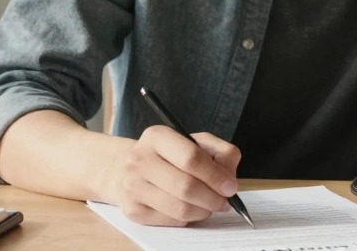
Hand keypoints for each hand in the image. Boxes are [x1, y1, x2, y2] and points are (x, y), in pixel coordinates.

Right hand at [103, 125, 241, 225]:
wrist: (125, 169)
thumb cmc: (169, 155)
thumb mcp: (195, 142)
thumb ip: (220, 152)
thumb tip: (229, 180)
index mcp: (157, 137)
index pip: (191, 158)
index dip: (215, 176)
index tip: (231, 187)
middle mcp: (139, 160)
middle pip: (186, 187)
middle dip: (212, 198)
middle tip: (224, 202)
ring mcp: (132, 187)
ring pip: (179, 208)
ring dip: (203, 211)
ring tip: (210, 206)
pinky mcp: (132, 210)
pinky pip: (170, 221)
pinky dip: (188, 218)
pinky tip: (190, 209)